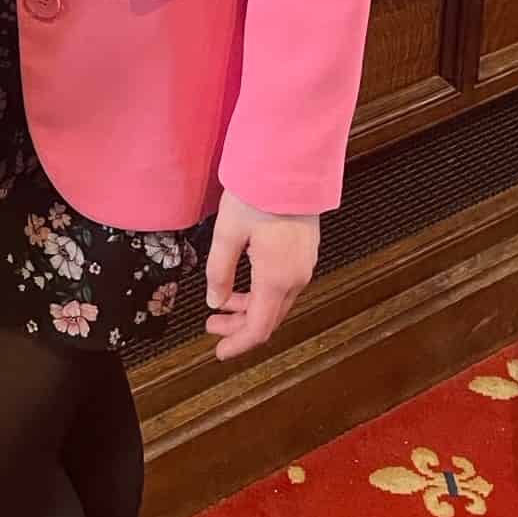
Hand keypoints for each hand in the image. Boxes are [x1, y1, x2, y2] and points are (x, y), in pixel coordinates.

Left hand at [204, 190, 318, 361]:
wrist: (291, 163)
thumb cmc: (257, 194)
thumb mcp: (227, 232)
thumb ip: (220, 271)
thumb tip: (215, 301)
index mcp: (277, 279)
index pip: (259, 328)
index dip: (238, 344)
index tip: (219, 353)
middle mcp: (296, 277)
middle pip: (269, 317)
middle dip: (239, 326)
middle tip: (211, 325)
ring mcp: (304, 263)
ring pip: (277, 300)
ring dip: (250, 308)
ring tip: (222, 302)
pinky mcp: (305, 249)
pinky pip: (284, 283)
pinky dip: (262, 292)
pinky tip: (244, 281)